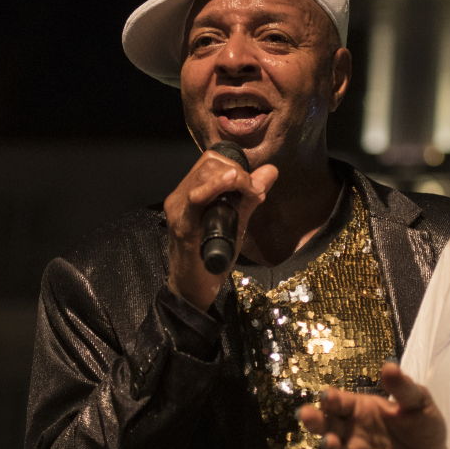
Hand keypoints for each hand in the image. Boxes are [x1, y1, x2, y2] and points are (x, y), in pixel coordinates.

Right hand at [163, 149, 278, 309]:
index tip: (254, 185)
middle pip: (209, 163)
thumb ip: (250, 196)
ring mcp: (178, 208)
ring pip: (204, 174)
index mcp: (192, 191)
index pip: (212, 161)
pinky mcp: (182, 224)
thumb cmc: (212, 257)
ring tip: (250, 193)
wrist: (195, 288)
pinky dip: (215, 186)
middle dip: (238, 172)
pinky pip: (195, 197)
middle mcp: (181, 195)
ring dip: (233, 179)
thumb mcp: (236, 221)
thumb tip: (271, 171)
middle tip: (254, 191)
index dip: (237, 166)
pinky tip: (231, 182)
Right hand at [298, 364, 446, 448]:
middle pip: (324, 424)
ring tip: (331, 442)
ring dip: (325, 447)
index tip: (328, 397)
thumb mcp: (419, 403)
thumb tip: (389, 365)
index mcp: (361, 409)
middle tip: (306, 414)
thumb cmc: (425, 427)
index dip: (331, 398)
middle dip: (313, 419)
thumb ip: (403, 388)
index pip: (339, 401)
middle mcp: (351, 431)